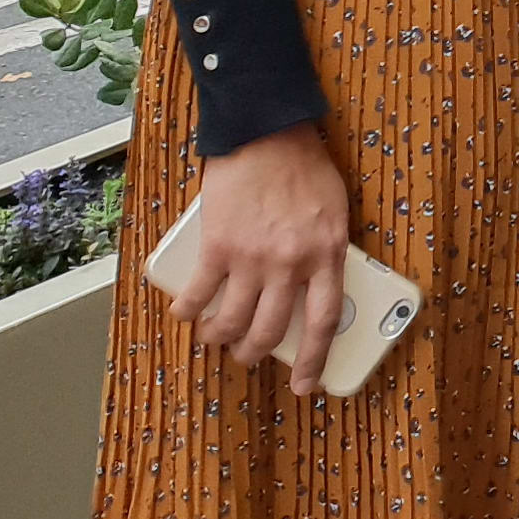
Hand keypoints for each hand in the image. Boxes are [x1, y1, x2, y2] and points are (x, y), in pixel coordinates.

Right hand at [186, 122, 352, 395]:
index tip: (305, 386)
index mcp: (326, 255)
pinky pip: (198, 294)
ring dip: (220, 337)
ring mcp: (252, 258)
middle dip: (255, 352)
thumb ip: (324, 250)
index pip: (324, 322)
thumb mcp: (334, 211)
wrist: (267, 133)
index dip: (314, 360)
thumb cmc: (305, 167)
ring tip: (216, 336)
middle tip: (247, 355)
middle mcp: (290, 264)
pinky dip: (188, 310)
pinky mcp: (217, 247)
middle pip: (271, 330)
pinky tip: (184, 313)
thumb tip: (313, 286)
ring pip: (233, 321)